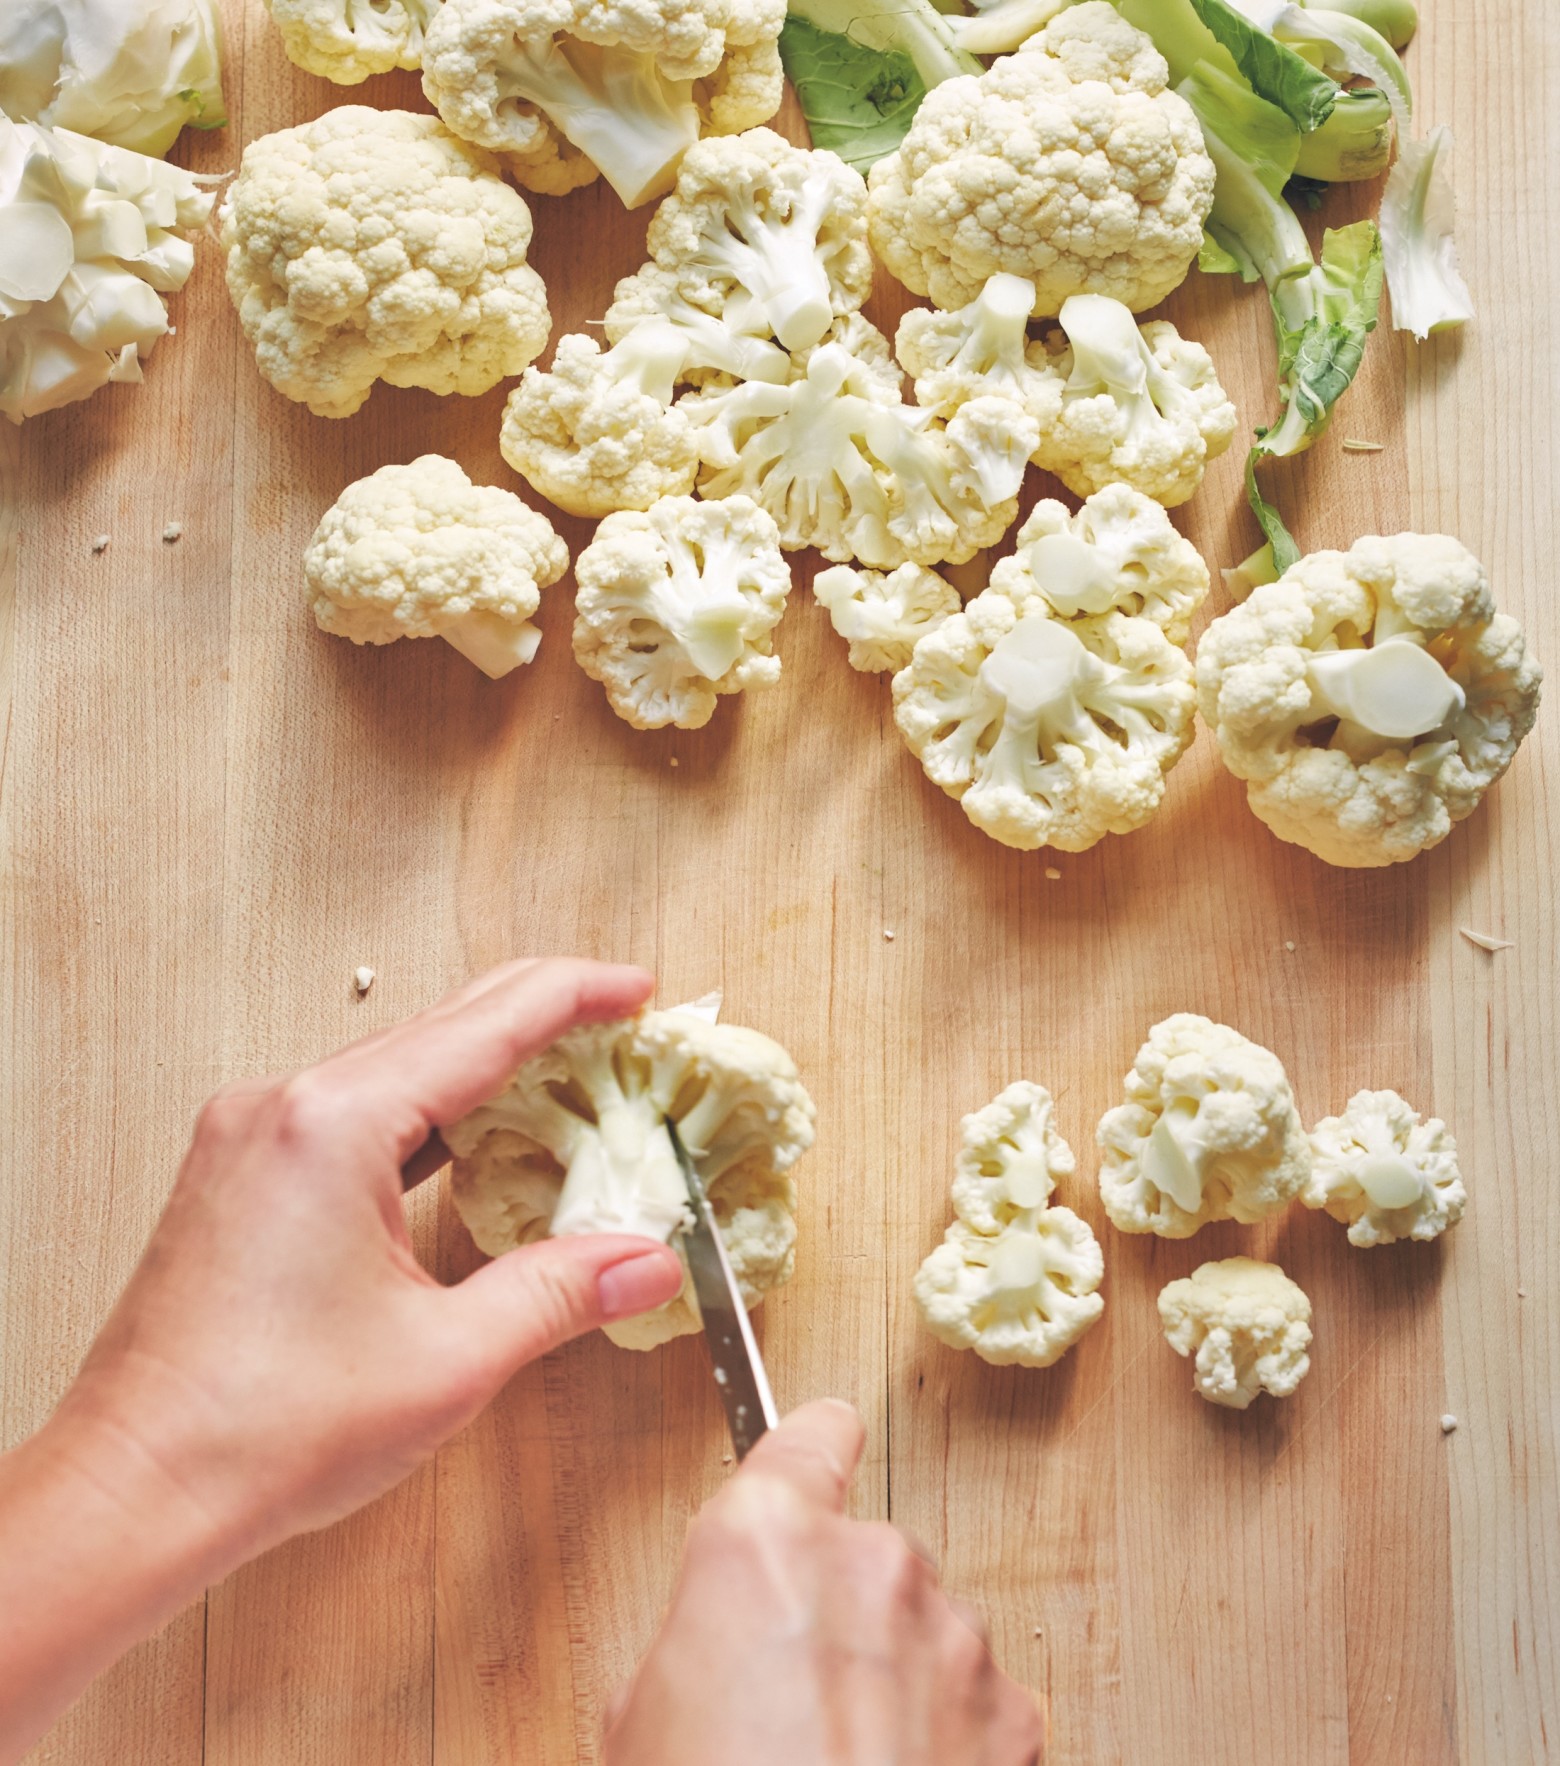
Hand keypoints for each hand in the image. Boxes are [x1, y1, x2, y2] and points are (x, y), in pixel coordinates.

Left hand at [51, 957, 684, 1561]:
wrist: (136, 1490)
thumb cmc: (259, 1431)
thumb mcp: (446, 1360)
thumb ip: (559, 1293)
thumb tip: (644, 1260)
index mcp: (335, 1125)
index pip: (488, 1024)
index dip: (577, 995)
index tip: (637, 988)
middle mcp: (284, 1108)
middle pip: (441, 1026)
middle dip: (541, 1019)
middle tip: (621, 1027)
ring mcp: (252, 1136)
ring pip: (396, 1066)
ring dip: (483, 1068)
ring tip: (564, 1079)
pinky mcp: (241, 1173)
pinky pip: (352, 1109)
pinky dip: (426, 1113)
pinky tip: (471, 1138)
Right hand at [604, 1402, 1043, 1765]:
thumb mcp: (641, 1722)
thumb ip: (699, 1641)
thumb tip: (730, 1649)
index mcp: (762, 1540)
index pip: (808, 1437)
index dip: (809, 1449)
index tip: (817, 1447)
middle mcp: (869, 1560)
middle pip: (861, 1553)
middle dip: (839, 1610)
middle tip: (792, 1702)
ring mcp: (951, 1634)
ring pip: (921, 1630)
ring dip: (896, 1679)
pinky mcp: (1015, 1712)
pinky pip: (975, 1701)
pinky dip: (948, 1740)